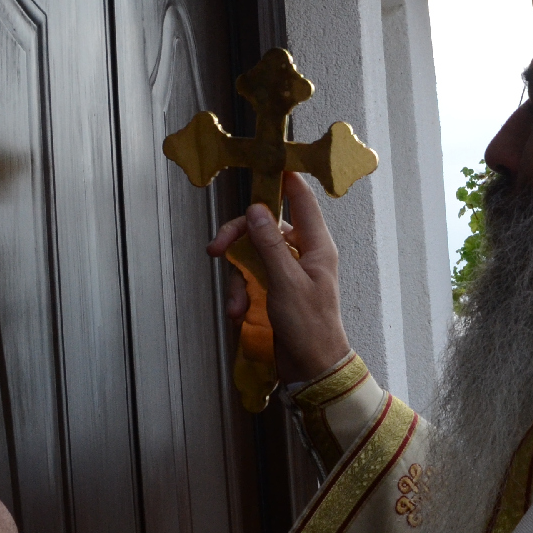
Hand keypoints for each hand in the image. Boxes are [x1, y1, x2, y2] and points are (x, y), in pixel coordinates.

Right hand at [208, 171, 351, 382]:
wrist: (312, 369)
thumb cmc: (310, 328)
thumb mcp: (286, 283)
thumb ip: (270, 245)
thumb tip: (258, 209)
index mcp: (316, 246)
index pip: (302, 201)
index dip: (285, 181)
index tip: (266, 164)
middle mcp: (303, 254)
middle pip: (265, 227)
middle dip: (239, 238)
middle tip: (216, 248)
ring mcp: (287, 273)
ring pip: (252, 255)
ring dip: (238, 280)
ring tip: (238, 305)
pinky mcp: (274, 291)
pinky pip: (250, 280)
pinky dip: (241, 295)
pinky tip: (239, 314)